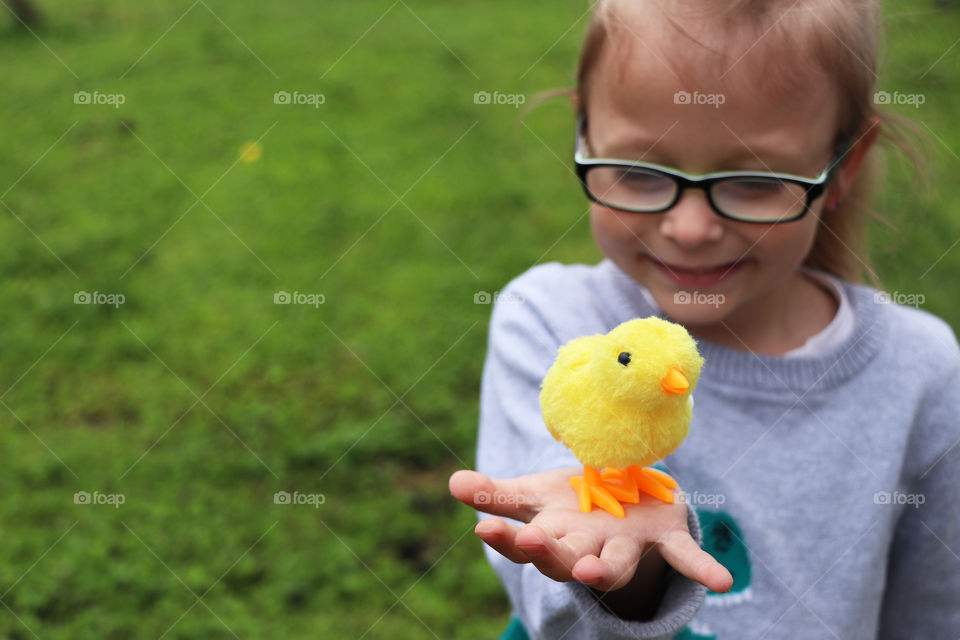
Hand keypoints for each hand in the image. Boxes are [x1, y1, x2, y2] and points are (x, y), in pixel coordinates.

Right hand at [449, 467, 732, 594]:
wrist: (632, 506)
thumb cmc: (577, 505)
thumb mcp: (536, 496)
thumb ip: (497, 495)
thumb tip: (453, 483)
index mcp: (556, 537)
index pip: (524, 543)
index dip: (505, 539)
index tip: (484, 529)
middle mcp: (588, 548)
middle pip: (564, 558)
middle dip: (548, 553)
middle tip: (530, 543)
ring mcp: (627, 546)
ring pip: (613, 562)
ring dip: (604, 568)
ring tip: (593, 572)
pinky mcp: (665, 537)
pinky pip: (683, 556)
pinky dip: (701, 567)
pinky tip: (723, 580)